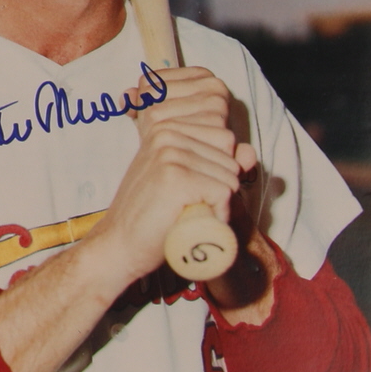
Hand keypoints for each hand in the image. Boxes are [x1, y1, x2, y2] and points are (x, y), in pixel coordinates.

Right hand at [92, 67, 256, 283]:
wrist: (121, 244)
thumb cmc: (154, 214)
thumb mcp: (186, 178)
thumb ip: (216, 161)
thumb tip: (250, 152)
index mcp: (166, 126)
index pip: (224, 136)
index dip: (217, 170)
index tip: (189, 188)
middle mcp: (166, 133)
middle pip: (230, 155)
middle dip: (220, 186)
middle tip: (188, 205)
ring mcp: (169, 153)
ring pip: (229, 175)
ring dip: (218, 203)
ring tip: (188, 212)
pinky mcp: (175, 177)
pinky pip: (223, 192)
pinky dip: (218, 214)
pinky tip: (193, 221)